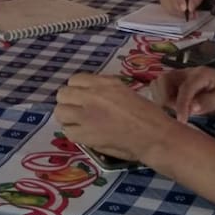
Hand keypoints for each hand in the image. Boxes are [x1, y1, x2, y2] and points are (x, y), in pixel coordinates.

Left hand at [55, 73, 176, 161]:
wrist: (154, 135)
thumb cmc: (147, 114)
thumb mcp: (125, 91)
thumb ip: (105, 89)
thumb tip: (91, 93)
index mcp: (104, 83)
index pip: (74, 80)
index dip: (77, 90)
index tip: (83, 98)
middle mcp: (92, 95)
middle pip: (62, 94)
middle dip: (68, 102)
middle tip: (78, 112)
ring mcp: (86, 115)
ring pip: (60, 112)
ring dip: (67, 117)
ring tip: (78, 124)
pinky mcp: (85, 134)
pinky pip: (67, 131)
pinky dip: (74, 133)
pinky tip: (84, 135)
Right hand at [152, 67, 214, 122]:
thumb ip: (209, 102)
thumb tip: (192, 108)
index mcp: (200, 74)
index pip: (185, 88)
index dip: (181, 105)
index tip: (182, 121)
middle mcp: (185, 72)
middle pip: (163, 81)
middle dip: (166, 99)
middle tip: (179, 113)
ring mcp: (177, 76)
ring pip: (157, 85)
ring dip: (162, 100)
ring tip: (176, 110)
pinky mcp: (172, 83)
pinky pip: (158, 90)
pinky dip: (161, 100)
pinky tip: (173, 108)